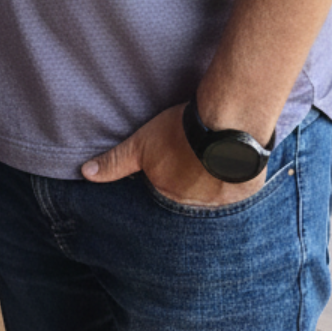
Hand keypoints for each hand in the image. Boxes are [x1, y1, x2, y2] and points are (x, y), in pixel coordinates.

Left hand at [81, 104, 266, 206]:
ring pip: (214, 192)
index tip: (174, 156)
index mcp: (168, 196)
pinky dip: (235, 177)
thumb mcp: (141, 144)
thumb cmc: (181, 132)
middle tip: (193, 154)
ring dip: (212, 178)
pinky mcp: (246, 192)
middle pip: (189, 192)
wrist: (227, 124)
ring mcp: (222, 202)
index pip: (164, 188)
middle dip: (189, 177)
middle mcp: (195, 206)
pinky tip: (233, 159)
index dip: (167, 170)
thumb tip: (85, 173)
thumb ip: (115, 162)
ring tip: (213, 154)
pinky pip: (239, 190)